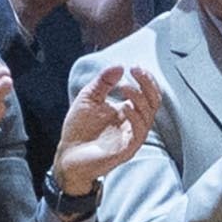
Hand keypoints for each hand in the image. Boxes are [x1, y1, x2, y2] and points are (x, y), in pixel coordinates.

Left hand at [52, 55, 154, 197]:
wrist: (67, 155)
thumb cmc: (79, 129)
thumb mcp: (89, 98)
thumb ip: (103, 82)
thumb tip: (119, 66)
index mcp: (128, 111)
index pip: (148, 94)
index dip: (145, 79)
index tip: (134, 67)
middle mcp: (133, 123)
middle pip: (153, 102)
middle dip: (147, 84)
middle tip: (136, 71)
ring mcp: (131, 137)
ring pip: (148, 116)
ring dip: (139, 98)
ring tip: (124, 87)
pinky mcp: (126, 150)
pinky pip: (139, 133)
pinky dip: (135, 118)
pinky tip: (124, 106)